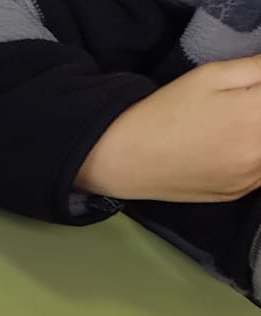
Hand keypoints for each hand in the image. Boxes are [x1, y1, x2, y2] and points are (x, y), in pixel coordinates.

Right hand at [75, 58, 260, 201]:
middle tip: (240, 110)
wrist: (123, 159)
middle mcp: (258, 153)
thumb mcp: (211, 75)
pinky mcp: (236, 193)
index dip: (259, 95)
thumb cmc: (164, 113)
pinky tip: (235, 147)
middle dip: (256, 115)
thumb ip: (257, 68)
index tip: (250, 94)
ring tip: (236, 128)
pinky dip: (254, 158)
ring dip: (255, 138)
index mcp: (255, 116)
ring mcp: (248, 178)